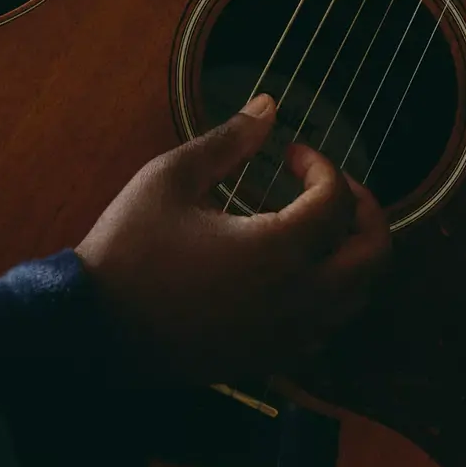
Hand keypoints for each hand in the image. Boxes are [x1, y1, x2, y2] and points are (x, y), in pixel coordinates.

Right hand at [77, 94, 391, 383]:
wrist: (92, 329)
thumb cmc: (128, 248)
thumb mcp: (171, 178)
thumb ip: (228, 141)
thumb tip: (269, 106)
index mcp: (278, 250)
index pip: (337, 200)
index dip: (322, 165)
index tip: (290, 152)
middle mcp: (296, 299)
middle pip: (373, 256)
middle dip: (364, 212)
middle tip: (332, 188)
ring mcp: (285, 336)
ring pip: (357, 298)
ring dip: (351, 256)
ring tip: (320, 227)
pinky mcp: (267, 360)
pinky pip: (326, 330)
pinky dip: (329, 296)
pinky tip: (297, 274)